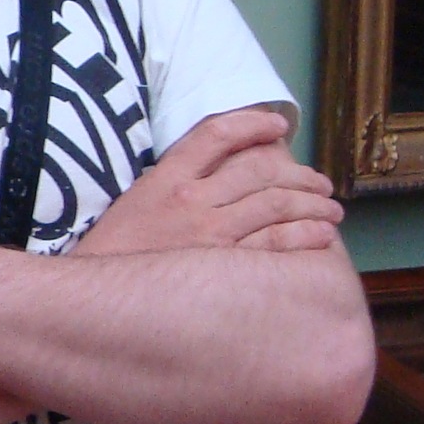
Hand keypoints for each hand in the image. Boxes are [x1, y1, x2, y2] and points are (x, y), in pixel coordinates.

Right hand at [76, 106, 342, 256]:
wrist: (92, 300)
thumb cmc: (113, 254)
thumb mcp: (134, 204)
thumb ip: (171, 184)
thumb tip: (215, 173)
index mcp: (165, 179)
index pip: (216, 134)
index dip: (253, 123)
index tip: (278, 126)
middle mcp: (191, 201)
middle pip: (259, 171)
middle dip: (299, 174)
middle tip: (320, 183)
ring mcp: (209, 236)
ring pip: (275, 205)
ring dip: (311, 204)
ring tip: (330, 209)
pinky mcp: (223, 269)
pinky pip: (275, 245)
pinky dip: (304, 236)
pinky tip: (321, 236)